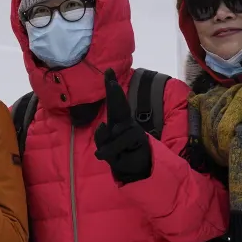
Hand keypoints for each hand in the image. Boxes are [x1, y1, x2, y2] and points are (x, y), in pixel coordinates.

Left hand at [93, 68, 150, 184]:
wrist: (138, 170)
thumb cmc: (120, 155)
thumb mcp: (106, 147)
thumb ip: (102, 137)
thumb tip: (104, 126)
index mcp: (118, 122)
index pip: (113, 103)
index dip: (111, 87)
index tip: (109, 71)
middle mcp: (126, 123)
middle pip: (119, 105)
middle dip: (114, 92)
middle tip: (110, 78)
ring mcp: (133, 129)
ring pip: (112, 134)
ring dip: (108, 148)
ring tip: (113, 154)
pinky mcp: (138, 138)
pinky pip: (116, 144)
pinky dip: (112, 152)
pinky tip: (118, 157)